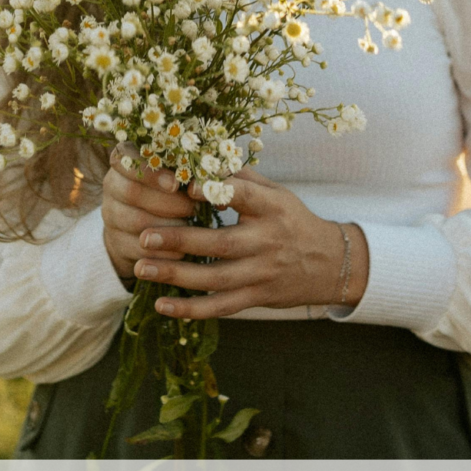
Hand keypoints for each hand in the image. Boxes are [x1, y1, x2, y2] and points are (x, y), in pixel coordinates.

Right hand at [102, 143, 194, 278]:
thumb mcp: (177, 174)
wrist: (146, 223)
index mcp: (125, 160)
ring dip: (167, 227)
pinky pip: (137, 248)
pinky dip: (162, 252)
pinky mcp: (116, 242)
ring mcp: (111, 215)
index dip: (151, 172)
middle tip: (192, 209)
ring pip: (136, 222)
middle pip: (132, 191)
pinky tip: (182, 251)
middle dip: (166, 202)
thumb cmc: (170, 189)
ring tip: (190, 228)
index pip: (126, 158)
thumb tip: (219, 185)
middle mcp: (113, 185)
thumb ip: (192, 172)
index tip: (176, 184)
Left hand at [131, 166, 369, 318]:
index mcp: (272, 208)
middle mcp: (267, 241)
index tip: (184, 186)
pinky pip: (220, 306)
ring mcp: (261, 273)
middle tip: (144, 235)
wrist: (329, 264)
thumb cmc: (293, 220)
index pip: (243, 196)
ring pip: (215, 278)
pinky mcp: (256, 297)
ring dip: (176, 275)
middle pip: (220, 244)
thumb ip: (242, 179)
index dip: (215, 191)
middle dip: (180, 241)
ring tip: (141, 268)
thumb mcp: (277, 193)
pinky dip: (190, 309)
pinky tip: (161, 305)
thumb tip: (203, 161)